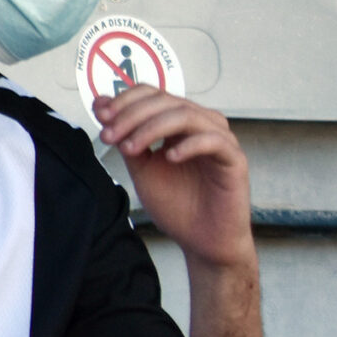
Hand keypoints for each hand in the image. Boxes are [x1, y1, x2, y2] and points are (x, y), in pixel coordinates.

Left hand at [94, 85, 255, 271]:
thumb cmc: (179, 207)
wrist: (202, 242)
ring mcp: (219, 139)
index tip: (101, 118)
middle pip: (166, 101)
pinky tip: (169, 158)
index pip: (153, 94)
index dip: (125, 101)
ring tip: (131, 149)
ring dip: (152, 128)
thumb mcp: (142, 169)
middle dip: (132, 116)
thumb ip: (126, 138)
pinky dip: (188, 145)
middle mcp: (200, 125)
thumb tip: (102, 105)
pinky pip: (213, 140)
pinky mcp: (234, 159)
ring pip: (186, 115)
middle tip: (110, 136)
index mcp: (179, 124)